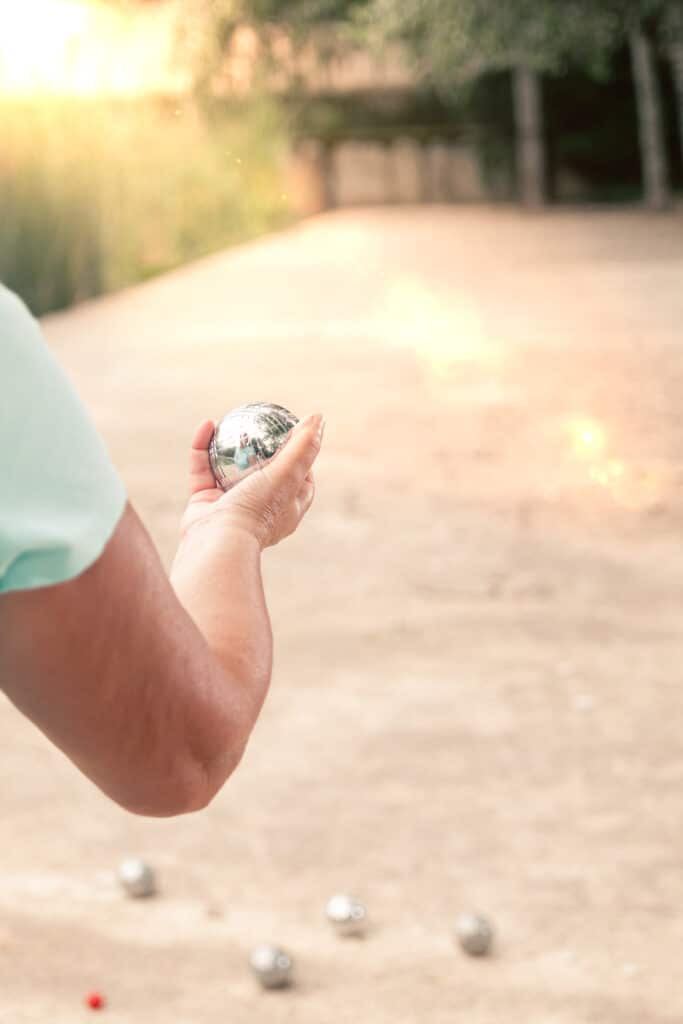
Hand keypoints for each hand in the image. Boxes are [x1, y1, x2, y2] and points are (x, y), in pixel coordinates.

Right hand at [180, 414, 323, 548]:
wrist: (216, 542)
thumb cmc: (258, 510)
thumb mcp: (289, 474)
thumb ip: (304, 447)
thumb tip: (319, 417)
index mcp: (286, 509)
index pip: (301, 480)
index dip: (301, 457)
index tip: (296, 434)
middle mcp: (260, 508)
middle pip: (265, 472)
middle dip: (261, 447)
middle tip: (259, 422)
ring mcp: (231, 506)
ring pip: (229, 468)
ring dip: (229, 443)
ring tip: (230, 418)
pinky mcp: (204, 503)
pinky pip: (203, 469)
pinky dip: (204, 448)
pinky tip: (207, 424)